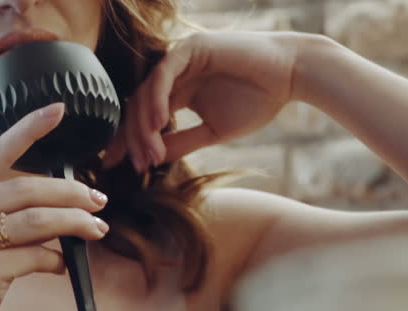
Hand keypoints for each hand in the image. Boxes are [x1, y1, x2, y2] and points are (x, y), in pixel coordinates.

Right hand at [0, 103, 110, 310]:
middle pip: (27, 187)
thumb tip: (54, 203)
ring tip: (95, 228)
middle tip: (98, 199)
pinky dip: (56, 258)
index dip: (30, 128)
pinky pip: (36, 256)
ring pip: (38, 220)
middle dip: (71, 191)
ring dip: (75, 222)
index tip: (59, 110)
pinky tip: (61, 264)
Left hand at [103, 31, 304, 171]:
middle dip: (130, 138)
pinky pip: (163, 76)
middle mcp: (173, 74)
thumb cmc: (259, 101)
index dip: (127, 141)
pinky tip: (159, 124)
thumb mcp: (213, 132)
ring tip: (148, 154)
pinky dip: (157, 100)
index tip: (115, 165)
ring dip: (144, 126)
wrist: (291, 76)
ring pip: (146, 93)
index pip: (143, 117)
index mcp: (178, 92)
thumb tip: (153, 160)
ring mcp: (179, 59)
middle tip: (131, 165)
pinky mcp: (190, 49)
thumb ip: (182, 142)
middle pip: (137, 106)